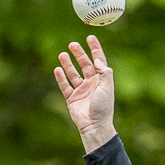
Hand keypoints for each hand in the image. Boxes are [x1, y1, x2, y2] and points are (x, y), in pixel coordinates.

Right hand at [55, 35, 117, 151]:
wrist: (94, 126)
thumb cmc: (103, 108)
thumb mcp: (106, 88)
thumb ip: (104, 73)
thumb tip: (98, 59)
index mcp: (102, 80)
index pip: (98, 61)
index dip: (95, 49)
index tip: (90, 37)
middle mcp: (91, 84)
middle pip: (85, 65)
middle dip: (79, 54)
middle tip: (73, 44)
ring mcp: (81, 91)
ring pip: (73, 74)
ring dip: (68, 64)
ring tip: (62, 54)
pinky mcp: (72, 98)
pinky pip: (65, 85)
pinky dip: (61, 77)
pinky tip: (57, 69)